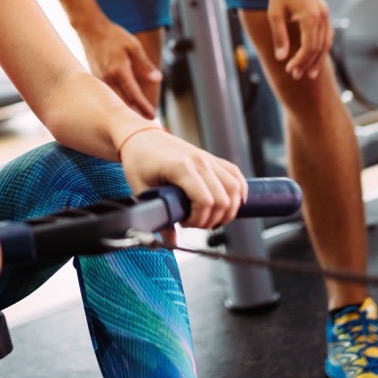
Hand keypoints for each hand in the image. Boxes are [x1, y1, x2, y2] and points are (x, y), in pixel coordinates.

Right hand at [76, 17, 161, 118]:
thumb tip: (158, 79)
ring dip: (124, 111)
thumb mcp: (133, 46)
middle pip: (123, 103)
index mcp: (119, 71)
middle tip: (146, 125)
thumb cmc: (114, 36)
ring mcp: (100, 80)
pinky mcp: (95, 79)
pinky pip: (106, 95)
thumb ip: (145, 64)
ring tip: (135, 120)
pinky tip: (121, 107)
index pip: (134, 94)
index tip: (153, 116)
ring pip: (113, 101)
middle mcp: (108, 78)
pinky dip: (115, 103)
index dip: (144, 106)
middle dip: (135, 114)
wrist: (91, 30)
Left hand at [119, 128, 246, 229]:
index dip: (199, 220)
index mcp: (181, 168)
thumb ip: (158, 216)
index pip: (205, 201)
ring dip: (229, 209)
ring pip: (234, 188)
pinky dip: (239, 191)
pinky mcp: (211, 157)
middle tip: (196, 223)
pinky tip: (232, 204)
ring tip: (212, 218)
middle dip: (213, 219)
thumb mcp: (141, 189)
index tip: (184, 224)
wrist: (140, 135)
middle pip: (223, 199)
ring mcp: (207, 158)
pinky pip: (235, 174)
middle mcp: (199, 161)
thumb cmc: (138, 160)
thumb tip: (172, 242)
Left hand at [267, 0, 331, 80]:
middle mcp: (322, 18)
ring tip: (308, 73)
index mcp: (310, 18)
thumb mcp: (275, 14)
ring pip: (326, 44)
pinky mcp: (325, 14)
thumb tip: (281, 58)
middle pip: (319, 49)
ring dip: (317, 59)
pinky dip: (321, 48)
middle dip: (308, 64)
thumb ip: (279, 36)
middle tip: (296, 76)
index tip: (289, 69)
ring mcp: (326, 16)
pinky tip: (315, 57)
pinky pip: (327, 36)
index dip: (300, 61)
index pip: (309, 48)